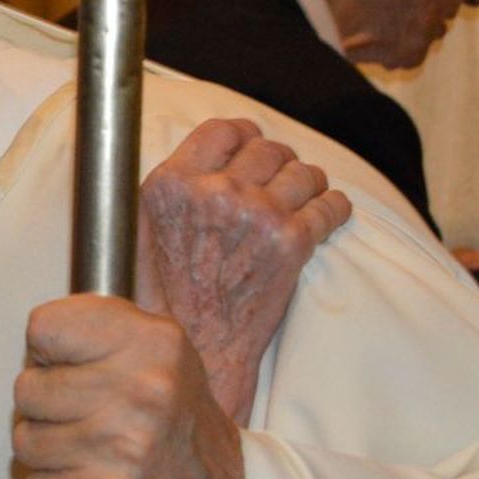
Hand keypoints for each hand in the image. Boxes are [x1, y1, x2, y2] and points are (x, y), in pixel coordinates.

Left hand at [13, 295, 247, 478]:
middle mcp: (142, 389)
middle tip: (82, 417)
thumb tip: (58, 303)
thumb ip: (109, 318)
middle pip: (26, 388)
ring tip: (85, 451)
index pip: (44, 327)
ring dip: (46, 452)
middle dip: (44, 407)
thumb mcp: (161, 348)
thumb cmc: (177, 421)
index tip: (68, 366)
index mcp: (152, 342)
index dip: (46, 351)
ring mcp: (126, 445)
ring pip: (25, 441)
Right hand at [138, 119, 350, 420]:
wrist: (200, 348)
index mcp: (170, 186)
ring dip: (308, 186)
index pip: (223, 130)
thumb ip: (171, 189)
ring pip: (304, 172)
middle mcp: (212, 193)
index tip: (251, 151)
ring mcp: (255, 214)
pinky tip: (325, 218)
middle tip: (276, 186)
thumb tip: (200, 158)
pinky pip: (332, 205)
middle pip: (268, 148)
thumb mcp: (144, 232)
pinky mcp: (291, 241)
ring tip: (300, 203)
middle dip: (278, 165)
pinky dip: (334, 210)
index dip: (244, 137)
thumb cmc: (169, 297)